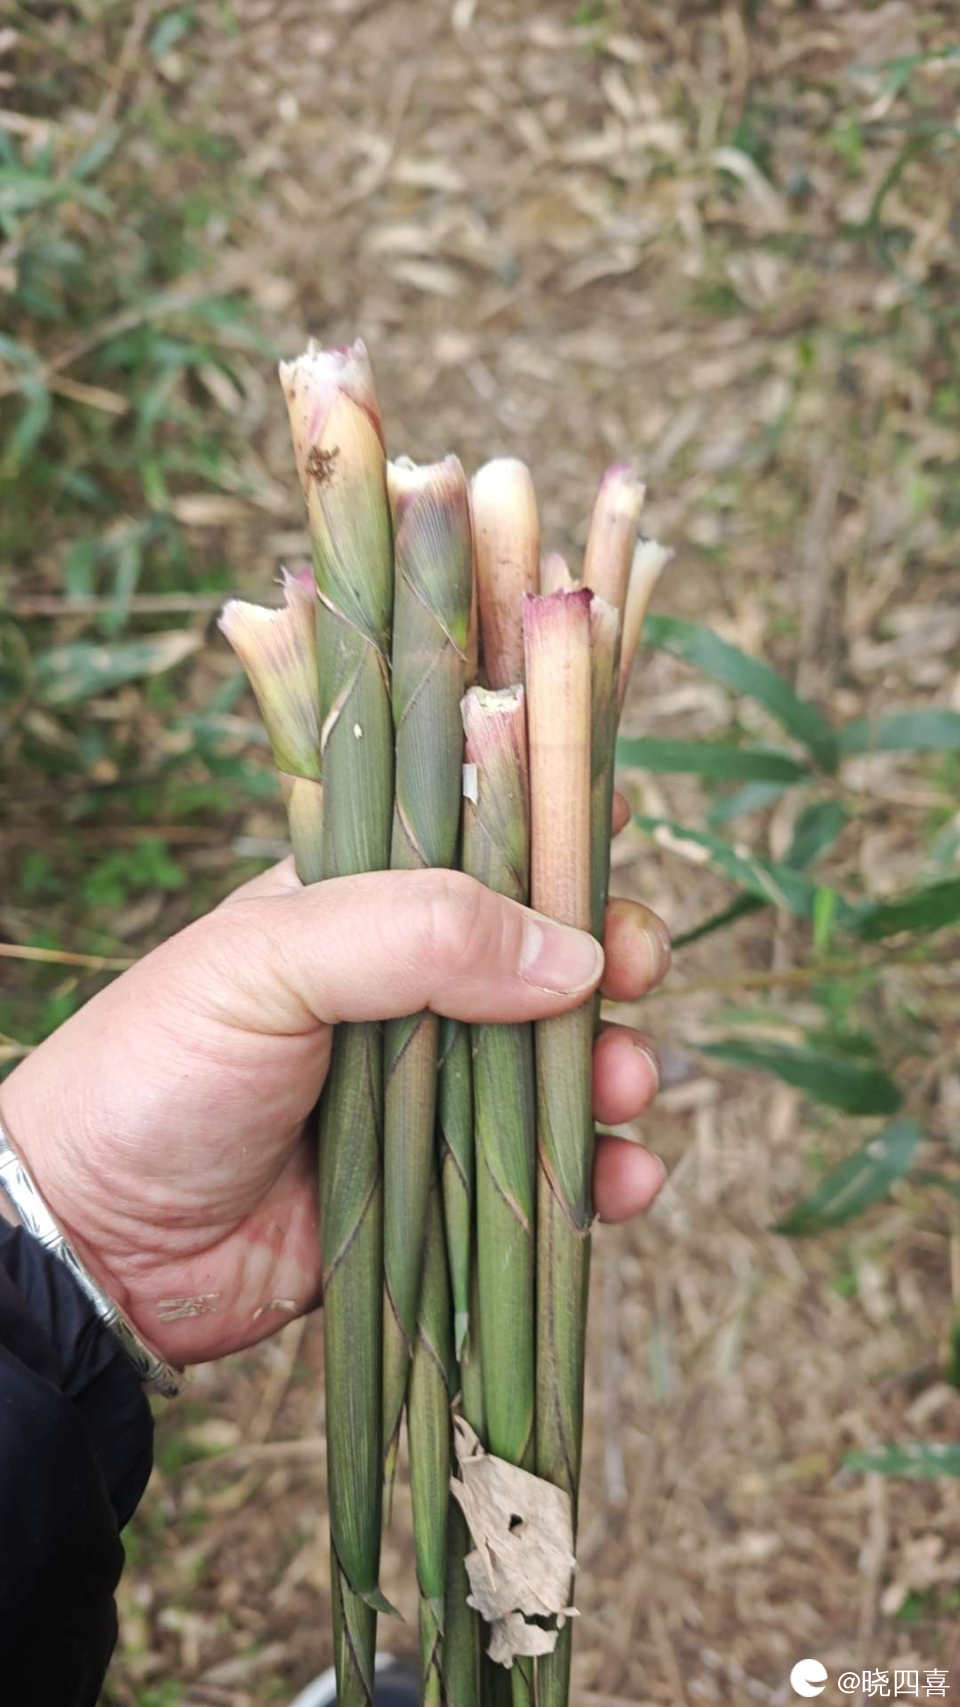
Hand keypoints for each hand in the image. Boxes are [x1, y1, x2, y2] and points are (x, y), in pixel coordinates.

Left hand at [0, 856, 669, 1363]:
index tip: (614, 860)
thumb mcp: (269, 961)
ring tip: (625, 1088)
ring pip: (552, 1069)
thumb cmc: (158, 1071)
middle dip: (604, 967)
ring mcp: (421, 1095)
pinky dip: (596, 1175)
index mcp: (357, 912)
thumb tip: (571, 955)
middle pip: (537, 964)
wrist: (96, 1246)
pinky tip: (624, 1179)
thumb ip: (415, 933)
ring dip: (610, 1071)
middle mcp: (399, 995)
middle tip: (638, 979)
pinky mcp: (434, 1193)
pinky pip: (537, 1175)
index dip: (555, 857)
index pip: (477, 856)